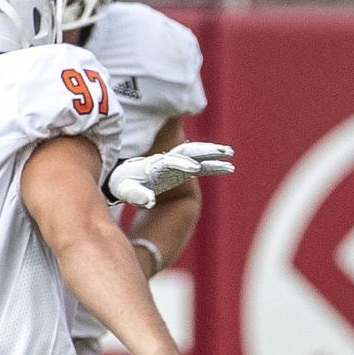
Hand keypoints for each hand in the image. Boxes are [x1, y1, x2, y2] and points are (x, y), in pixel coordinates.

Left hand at [108, 142, 234, 208]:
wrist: (123, 177)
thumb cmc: (124, 185)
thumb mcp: (125, 190)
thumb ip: (136, 195)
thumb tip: (149, 202)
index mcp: (155, 164)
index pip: (172, 162)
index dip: (183, 165)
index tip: (195, 169)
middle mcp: (168, 160)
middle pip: (189, 152)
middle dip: (206, 151)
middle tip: (223, 151)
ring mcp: (177, 164)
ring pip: (198, 155)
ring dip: (213, 154)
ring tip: (230, 153)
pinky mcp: (183, 170)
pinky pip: (202, 166)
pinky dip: (214, 166)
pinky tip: (229, 167)